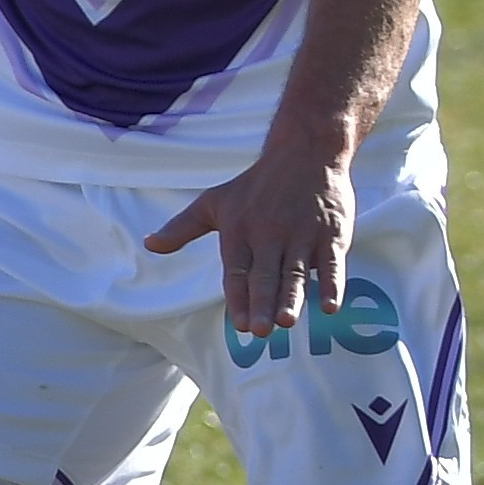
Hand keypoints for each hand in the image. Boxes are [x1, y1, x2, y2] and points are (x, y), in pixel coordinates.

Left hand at [147, 139, 355, 336]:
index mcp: (240, 231)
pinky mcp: (331, 233)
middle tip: (262, 331)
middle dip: (263, 303)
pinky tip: (332, 306)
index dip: (238, 298)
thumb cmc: (254, 184)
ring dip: (293, 297)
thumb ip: (182, 228)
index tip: (239, 324)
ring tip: (288, 321)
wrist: (304, 153)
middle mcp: (270, 235)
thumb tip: (149, 245)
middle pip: (265, 275)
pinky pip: (333, 262)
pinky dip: (334, 283)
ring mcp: (302, 235)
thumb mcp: (212, 202)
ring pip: (296, 272)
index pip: (237, 271)